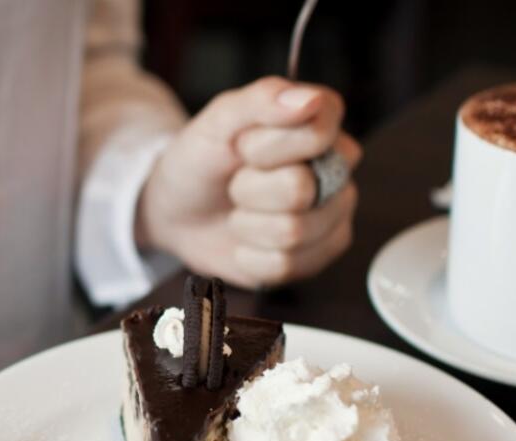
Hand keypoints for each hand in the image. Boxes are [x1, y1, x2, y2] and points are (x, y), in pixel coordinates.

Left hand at [136, 76, 361, 287]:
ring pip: (294, 232)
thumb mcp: (219, 120)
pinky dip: (250, 256)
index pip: (318, 135)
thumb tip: (311, 99)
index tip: (242, 146)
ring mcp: (331, 216)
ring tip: (240, 210)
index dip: (266, 147)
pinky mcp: (316, 257)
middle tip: (236, 182)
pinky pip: (286, 266)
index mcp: (321, 124)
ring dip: (247, 225)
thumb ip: (263, 98)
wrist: (178, 210)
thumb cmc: (201, 159)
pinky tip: (245, 241)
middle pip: (301, 189)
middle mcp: (337, 170)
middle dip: (249, 189)